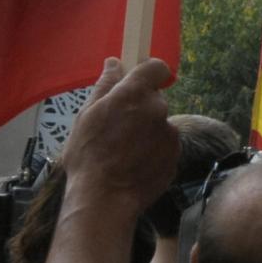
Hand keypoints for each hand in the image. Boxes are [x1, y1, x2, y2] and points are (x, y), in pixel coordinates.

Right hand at [58, 57, 177, 211]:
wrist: (104, 199)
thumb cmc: (88, 156)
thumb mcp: (86, 116)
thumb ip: (104, 86)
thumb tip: (114, 63)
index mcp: (134, 94)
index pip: (156, 67)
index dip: (148, 72)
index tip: (138, 80)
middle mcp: (158, 109)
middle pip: (154, 98)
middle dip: (140, 107)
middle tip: (117, 126)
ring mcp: (169, 133)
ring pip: (159, 124)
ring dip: (146, 131)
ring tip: (122, 151)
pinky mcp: (175, 155)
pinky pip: (164, 145)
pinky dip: (152, 150)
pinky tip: (133, 163)